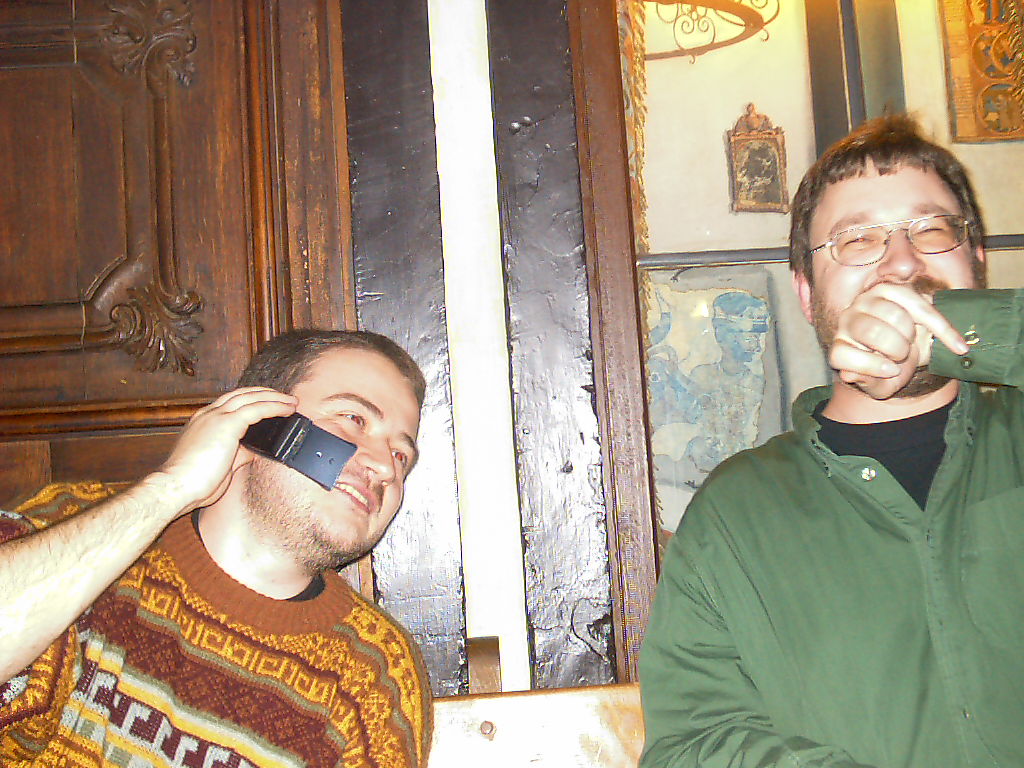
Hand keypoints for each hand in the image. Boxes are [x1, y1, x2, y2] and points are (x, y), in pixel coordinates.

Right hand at [155, 387, 297, 513]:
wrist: (177, 487)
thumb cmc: (193, 483)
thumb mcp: (220, 463)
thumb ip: (238, 453)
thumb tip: (256, 450)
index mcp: (203, 422)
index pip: (231, 403)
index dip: (252, 401)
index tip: (268, 404)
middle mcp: (208, 414)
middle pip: (242, 395)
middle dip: (265, 394)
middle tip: (284, 398)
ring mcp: (216, 417)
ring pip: (251, 397)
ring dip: (274, 397)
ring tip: (291, 402)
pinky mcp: (226, 423)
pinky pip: (257, 409)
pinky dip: (274, 407)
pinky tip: (287, 410)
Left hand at [830, 283, 967, 398]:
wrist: (911, 348)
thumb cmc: (892, 368)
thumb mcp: (883, 385)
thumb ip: (868, 383)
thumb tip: (849, 375)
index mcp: (841, 347)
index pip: (841, 354)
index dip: (868, 365)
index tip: (892, 370)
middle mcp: (847, 321)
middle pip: (870, 331)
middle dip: (896, 348)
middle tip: (904, 355)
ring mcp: (866, 301)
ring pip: (893, 314)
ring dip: (911, 333)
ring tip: (912, 341)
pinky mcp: (889, 288)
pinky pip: (916, 302)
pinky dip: (939, 325)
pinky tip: (956, 345)